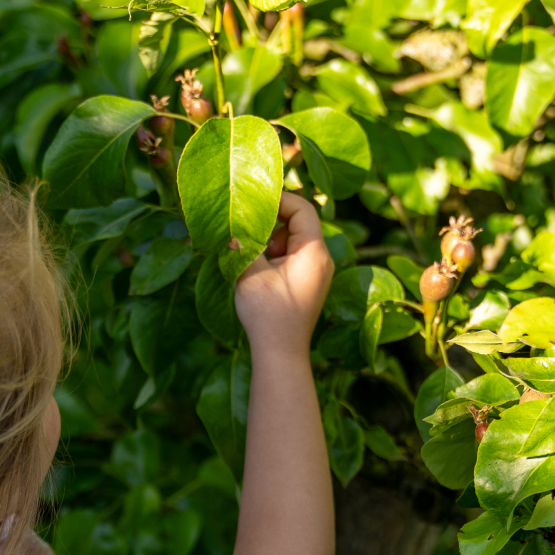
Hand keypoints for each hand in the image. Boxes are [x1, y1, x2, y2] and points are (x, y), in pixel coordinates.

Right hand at [234, 193, 333, 358]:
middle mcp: (322, 259)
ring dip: (272, 243)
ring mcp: (318, 273)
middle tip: (250, 234)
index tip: (254, 202)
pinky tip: (261, 273)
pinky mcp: (310, 285)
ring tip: (255, 261)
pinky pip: (295, 259)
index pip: (302, 208)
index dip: (279, 200)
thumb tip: (232, 225)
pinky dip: (277, 258)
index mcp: (314, 252)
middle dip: (273, 225)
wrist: (281, 354)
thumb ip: (244, 243)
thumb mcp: (250, 273)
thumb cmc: (267, 314)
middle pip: (299, 223)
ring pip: (295, 242)